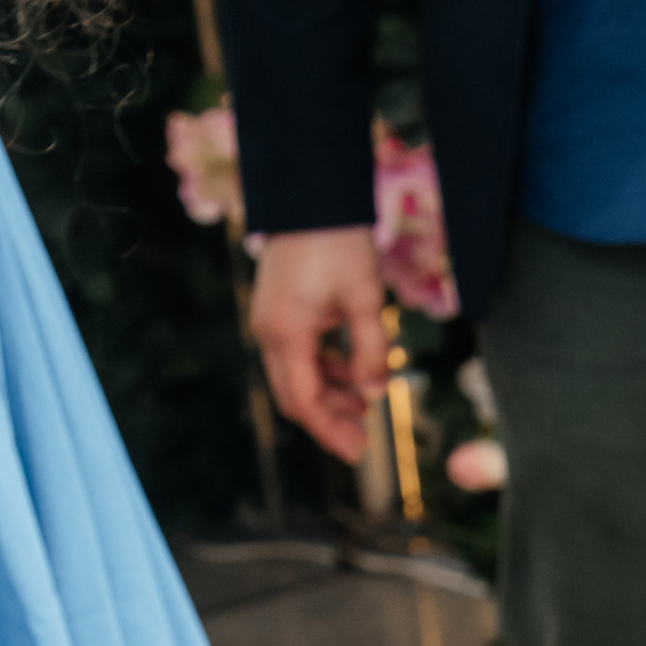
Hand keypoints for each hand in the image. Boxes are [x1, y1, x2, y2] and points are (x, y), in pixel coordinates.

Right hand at [251, 228, 390, 463]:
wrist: (312, 193)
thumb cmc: (339, 241)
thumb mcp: (366, 299)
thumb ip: (371, 352)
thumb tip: (375, 395)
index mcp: (286, 334)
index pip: (304, 402)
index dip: (330, 432)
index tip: (358, 453)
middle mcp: (269, 331)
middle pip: (295, 395)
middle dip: (329, 421)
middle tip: (364, 440)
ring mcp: (270, 320)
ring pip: (296, 376)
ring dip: (329, 395)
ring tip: (365, 406)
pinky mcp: (279, 310)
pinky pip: (298, 354)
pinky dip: (323, 370)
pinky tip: (352, 374)